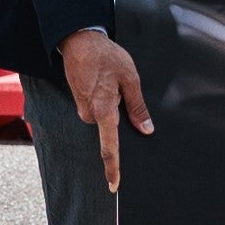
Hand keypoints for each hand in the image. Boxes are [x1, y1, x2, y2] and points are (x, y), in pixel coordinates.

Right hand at [58, 28, 151, 189]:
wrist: (78, 40)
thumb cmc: (105, 56)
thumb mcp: (130, 78)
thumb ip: (137, 106)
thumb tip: (146, 129)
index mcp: (103, 109)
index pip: (109, 146)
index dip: (113, 167)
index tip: (114, 185)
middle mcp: (89, 113)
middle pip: (110, 128)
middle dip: (119, 114)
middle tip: (120, 87)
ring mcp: (82, 108)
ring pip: (104, 117)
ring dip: (112, 103)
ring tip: (111, 79)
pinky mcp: (79, 102)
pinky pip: (97, 109)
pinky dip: (104, 99)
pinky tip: (104, 81)